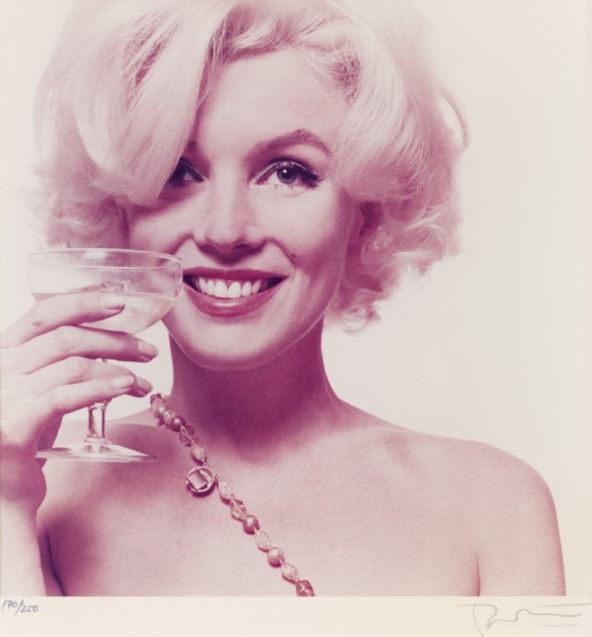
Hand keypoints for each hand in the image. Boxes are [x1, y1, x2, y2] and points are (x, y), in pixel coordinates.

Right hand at [0, 293, 155, 509]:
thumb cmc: (23, 437)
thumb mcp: (36, 391)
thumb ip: (57, 363)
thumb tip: (108, 338)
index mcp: (3, 355)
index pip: (42, 315)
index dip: (82, 302)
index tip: (120, 303)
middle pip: (66, 338)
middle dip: (115, 340)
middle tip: (147, 351)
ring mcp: (3, 399)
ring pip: (72, 365)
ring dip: (118, 367)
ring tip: (143, 382)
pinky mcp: (14, 428)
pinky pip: (65, 397)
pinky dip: (101, 387)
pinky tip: (126, 386)